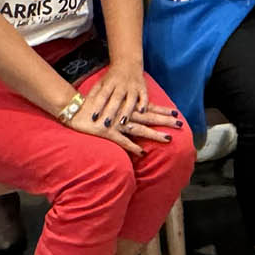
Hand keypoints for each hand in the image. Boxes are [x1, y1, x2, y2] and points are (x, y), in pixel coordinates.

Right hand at [64, 68, 181, 156]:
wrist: (74, 109)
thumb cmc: (93, 104)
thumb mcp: (110, 101)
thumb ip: (122, 105)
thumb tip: (134, 108)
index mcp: (126, 106)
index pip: (148, 108)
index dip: (162, 110)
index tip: (176, 113)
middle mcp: (124, 114)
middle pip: (149, 118)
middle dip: (165, 121)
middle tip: (180, 125)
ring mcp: (117, 124)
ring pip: (140, 130)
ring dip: (154, 135)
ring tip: (168, 138)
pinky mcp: (107, 133)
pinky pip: (122, 141)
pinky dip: (132, 147)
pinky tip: (142, 153)